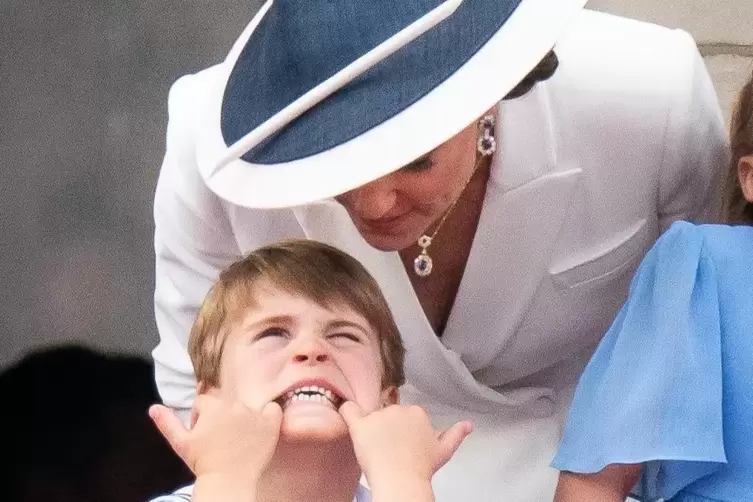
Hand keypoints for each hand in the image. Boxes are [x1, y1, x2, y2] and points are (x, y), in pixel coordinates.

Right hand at [149, 395, 282, 483]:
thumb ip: (167, 423)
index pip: (205, 402)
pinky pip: (273, 409)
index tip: (204, 434)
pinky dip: (268, 415)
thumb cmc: (203, 463)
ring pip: (247, 406)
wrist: (228, 481)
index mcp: (212, 407)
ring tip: (238, 438)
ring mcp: (254, 414)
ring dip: (243, 417)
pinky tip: (259, 430)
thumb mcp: (181, 443)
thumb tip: (153, 408)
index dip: (202, 417)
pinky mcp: (271, 423)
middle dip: (222, 417)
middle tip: (221, 438)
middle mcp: (234, 405)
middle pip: (227, 403)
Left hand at [339, 402, 471, 486]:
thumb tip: (469, 424)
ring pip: (370, 414)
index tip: (402, 443)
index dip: (402, 428)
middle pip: (388, 413)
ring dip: (370, 427)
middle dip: (387, 426)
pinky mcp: (361, 425)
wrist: (402, 482)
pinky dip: (346, 411)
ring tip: (374, 449)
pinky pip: (348, 410)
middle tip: (388, 448)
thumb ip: (456, 434)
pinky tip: (347, 418)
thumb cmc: (422, 470)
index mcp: (418, 412)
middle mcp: (399, 409)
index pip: (405, 414)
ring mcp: (379, 416)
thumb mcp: (444, 451)